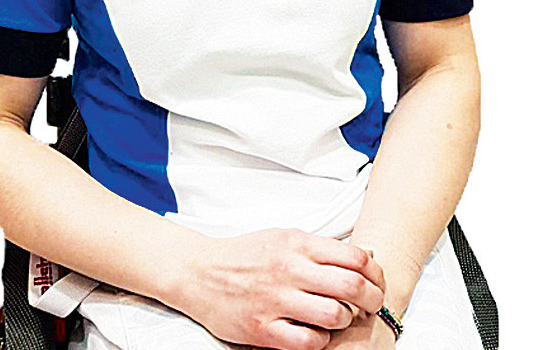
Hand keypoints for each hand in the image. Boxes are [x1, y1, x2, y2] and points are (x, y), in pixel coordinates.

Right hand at [176, 227, 385, 349]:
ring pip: (334, 315)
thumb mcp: (284, 237)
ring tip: (339, 319)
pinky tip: (316, 334)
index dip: (374, 273)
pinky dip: (320, 341)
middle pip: (351, 286)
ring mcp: (276, 299)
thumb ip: (322, 247)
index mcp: (297, 243)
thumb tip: (367, 257)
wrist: (200, 271)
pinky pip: (308, 342)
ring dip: (345, 321)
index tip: (376, 282)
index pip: (353, 256)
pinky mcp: (264, 328)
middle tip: (371, 306)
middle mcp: (289, 268)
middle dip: (371, 299)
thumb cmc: (245, 254)